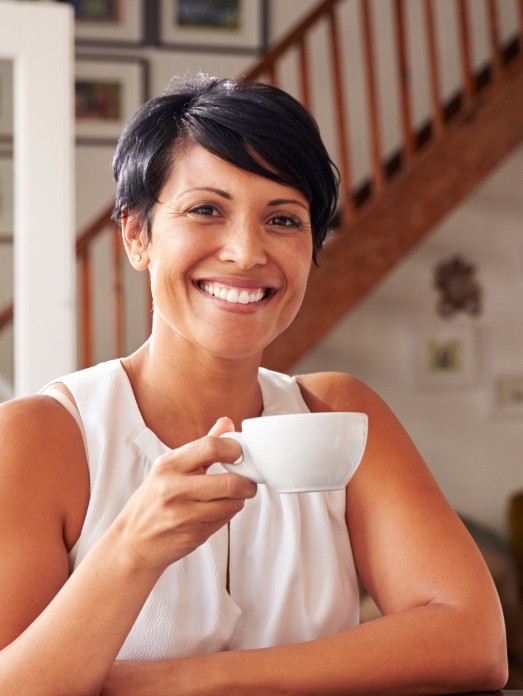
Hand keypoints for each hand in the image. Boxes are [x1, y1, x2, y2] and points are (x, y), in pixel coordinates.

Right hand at [113, 418, 255, 571]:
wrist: (133, 542)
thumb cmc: (153, 501)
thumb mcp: (171, 468)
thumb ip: (202, 446)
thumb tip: (227, 423)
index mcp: (169, 465)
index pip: (211, 447)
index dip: (234, 449)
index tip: (239, 454)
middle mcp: (174, 488)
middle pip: (230, 481)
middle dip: (247, 482)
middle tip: (248, 480)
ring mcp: (184, 514)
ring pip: (232, 503)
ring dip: (239, 499)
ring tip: (231, 496)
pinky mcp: (193, 534)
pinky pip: (225, 520)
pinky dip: (228, 514)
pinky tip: (216, 510)